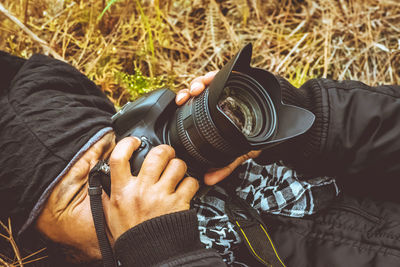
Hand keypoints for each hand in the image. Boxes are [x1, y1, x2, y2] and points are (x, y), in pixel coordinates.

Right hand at [104, 137, 198, 238]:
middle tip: (166, 154)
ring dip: (179, 166)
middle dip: (165, 150)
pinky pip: (191, 182)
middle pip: (156, 154)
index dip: (127, 143)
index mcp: (122, 192)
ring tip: (177, 172)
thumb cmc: (132, 236)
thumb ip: (109, 195)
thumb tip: (104, 180)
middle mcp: (142, 191)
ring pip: (177, 165)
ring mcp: (162, 196)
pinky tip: (186, 188)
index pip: (119, 158)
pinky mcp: (179, 203)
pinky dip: (191, 182)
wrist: (151, 255)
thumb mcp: (111, 215)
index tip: (135, 142)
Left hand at [175, 71, 260, 185]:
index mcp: (214, 114)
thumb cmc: (259, 135)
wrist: (282, 123)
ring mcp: (227, 89)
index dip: (183, 103)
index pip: (193, 106)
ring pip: (207, 81)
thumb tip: (208, 179)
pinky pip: (224, 73)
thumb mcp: (239, 152)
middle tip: (187, 95)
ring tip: (197, 87)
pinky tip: (211, 78)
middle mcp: (218, 100)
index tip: (178, 104)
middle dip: (188, 91)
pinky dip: (215, 75)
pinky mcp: (238, 79)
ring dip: (199, 81)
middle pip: (196, 92)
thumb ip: (224, 165)